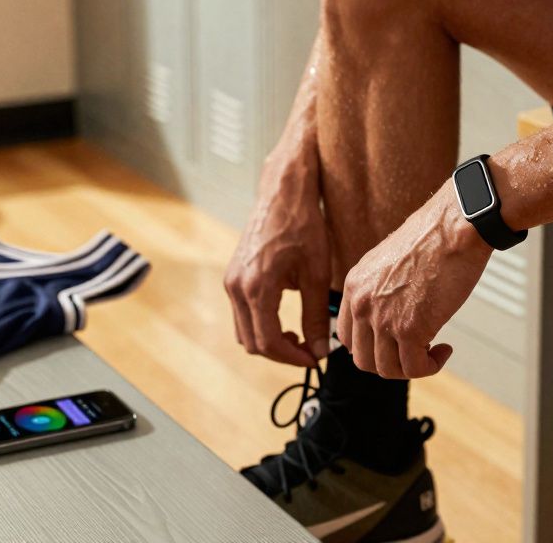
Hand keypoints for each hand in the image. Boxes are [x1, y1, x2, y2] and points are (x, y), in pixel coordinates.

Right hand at [223, 146, 331, 366]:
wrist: (283, 193)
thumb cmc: (303, 226)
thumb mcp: (317, 273)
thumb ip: (317, 315)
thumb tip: (322, 349)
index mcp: (257, 287)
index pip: (268, 343)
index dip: (293, 358)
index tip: (315, 358)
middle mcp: (236, 287)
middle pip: (252, 343)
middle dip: (281, 353)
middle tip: (310, 349)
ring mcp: (231, 281)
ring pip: (244, 331)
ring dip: (269, 340)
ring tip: (298, 334)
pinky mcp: (233, 276)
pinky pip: (241, 314)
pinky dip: (260, 324)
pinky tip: (284, 316)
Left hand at [338, 182, 492, 378]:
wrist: (455, 227)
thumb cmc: (433, 238)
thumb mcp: (390, 262)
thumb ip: (381, 290)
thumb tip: (393, 312)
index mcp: (355, 285)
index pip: (346, 336)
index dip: (371, 347)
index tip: (393, 344)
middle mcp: (362, 303)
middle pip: (363, 359)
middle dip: (390, 362)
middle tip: (415, 351)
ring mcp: (383, 318)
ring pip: (387, 369)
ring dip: (412, 367)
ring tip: (432, 351)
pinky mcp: (410, 329)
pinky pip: (414, 369)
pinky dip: (431, 366)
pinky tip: (444, 350)